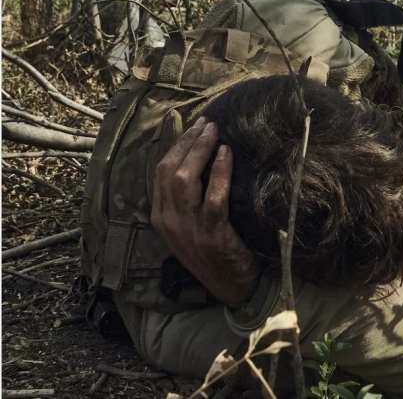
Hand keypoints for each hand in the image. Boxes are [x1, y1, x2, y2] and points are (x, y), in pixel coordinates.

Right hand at [151, 116, 259, 307]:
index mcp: (161, 217)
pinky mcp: (212, 234)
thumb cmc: (217, 253)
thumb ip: (189, 201)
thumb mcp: (191, 228)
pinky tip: (227, 155)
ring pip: (186, 180)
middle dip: (187, 142)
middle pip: (170, 171)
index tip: (193, 128)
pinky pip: (214, 197)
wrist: (233, 288)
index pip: (161, 173)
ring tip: (215, 132)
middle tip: (207, 124)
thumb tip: (201, 162)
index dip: (176, 147)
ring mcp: (189, 228)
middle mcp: (169, 221)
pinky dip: (220, 173)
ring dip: (201, 151)